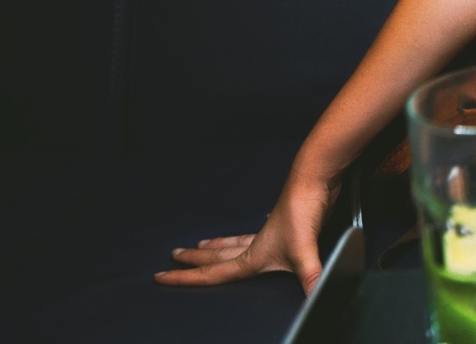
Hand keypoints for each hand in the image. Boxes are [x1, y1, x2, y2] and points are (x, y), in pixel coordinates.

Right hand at [155, 167, 336, 293]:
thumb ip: (310, 277)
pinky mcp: (286, 224)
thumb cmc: (303, 210)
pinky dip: (252, 233)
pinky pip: (260, 231)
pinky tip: (258, 228)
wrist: (315, 176)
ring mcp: (271, 232)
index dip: (184, 278)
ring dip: (218, 244)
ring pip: (236, 242)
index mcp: (253, 256)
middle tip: (174, 256)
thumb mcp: (305, 250)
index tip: (160, 277)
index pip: (212, 272)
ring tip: (203, 243)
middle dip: (194, 258)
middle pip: (218, 254)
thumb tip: (316, 297)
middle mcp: (257, 244)